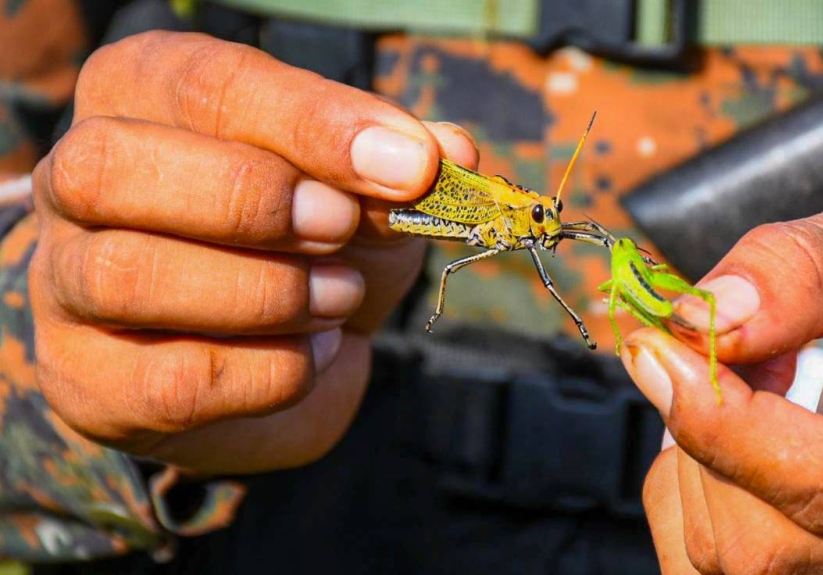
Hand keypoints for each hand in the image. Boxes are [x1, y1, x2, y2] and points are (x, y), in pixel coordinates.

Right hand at [29, 31, 477, 473]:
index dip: (313, 123)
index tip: (411, 163)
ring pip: (130, 275)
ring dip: (266, 292)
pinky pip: (172, 382)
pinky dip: (269, 372)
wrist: (265, 355)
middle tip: (342, 228)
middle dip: (251, 200)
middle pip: (111, 166)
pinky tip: (316, 353)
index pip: (205, 85)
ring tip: (339, 297)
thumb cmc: (308, 246)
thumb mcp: (364, 191)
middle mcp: (81, 181)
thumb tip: (454, 152)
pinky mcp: (93, 383)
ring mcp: (67, 287)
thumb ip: (399, 164)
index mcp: (144, 97)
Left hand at [624, 185, 822, 572]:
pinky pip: (729, 567)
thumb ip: (810, 266)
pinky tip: (745, 436)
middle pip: (764, 542)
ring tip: (751, 383)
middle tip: (713, 347)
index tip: (658, 345)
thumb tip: (707, 317)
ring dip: (698, 459)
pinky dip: (702, 497)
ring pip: (735, 562)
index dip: (721, 420)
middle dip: (703, 433)